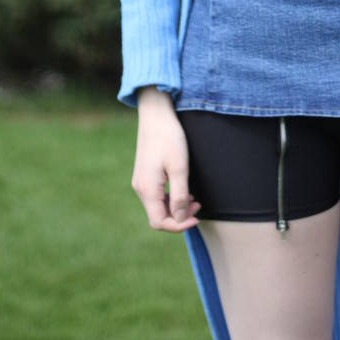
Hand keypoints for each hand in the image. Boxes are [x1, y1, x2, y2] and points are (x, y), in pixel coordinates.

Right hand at [132, 87, 200, 231]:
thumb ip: (179, 195)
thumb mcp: (179, 167)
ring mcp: (141, 181)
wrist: (155, 114)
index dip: (178, 225)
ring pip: (158, 206)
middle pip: (158, 215)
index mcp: (147, 189)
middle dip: (179, 215)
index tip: (196, 218)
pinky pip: (157, 195)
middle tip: (198, 205)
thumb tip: (179, 218)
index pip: (159, 222)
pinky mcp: (145, 174)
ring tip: (194, 198)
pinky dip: (170, 197)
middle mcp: (140, 188)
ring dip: (176, 207)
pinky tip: (183, 190)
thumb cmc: (168, 137)